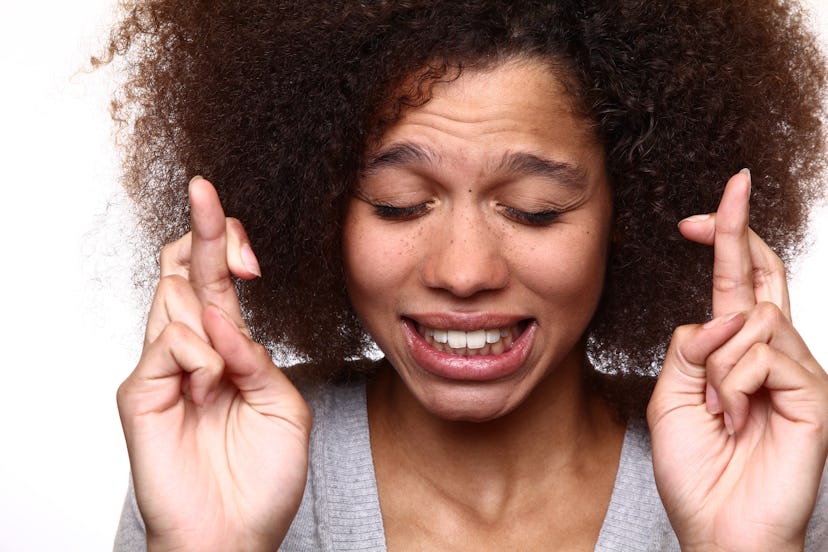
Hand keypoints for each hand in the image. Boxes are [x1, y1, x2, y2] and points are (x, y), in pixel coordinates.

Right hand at [117, 177, 310, 551]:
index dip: (221, 237)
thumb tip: (223, 316)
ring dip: (211, 315)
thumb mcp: (284, 405)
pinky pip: (167, 342)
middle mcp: (193, 348)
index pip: (216, 276)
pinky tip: (210, 387)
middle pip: (183, 266)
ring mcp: (163, 368)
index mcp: (228, 346)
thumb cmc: (264, 476)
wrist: (237, 534)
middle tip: (223, 219)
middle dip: (205, 231)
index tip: (228, 210)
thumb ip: (257, 356)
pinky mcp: (141, 392)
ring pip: (173, 295)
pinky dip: (200, 354)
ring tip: (224, 373)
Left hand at [647, 170, 827, 550]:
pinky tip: (739, 414)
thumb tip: (717, 315)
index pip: (735, 284)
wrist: (718, 527)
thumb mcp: (672, 398)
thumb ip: (688, 349)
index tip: (701, 214)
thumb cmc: (696, 470)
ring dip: (719, 363)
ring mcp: (795, 372)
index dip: (724, 242)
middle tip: (733, 187)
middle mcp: (769, 354)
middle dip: (739, 229)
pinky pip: (765, 353)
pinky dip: (736, 381)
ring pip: (752, 318)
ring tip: (722, 410)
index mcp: (733, 353)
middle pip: (762, 275)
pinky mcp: (813, 394)